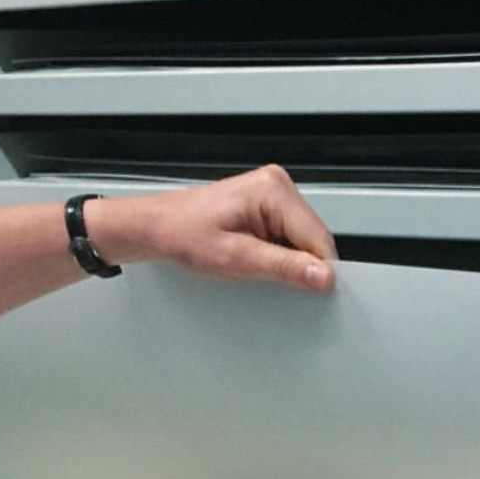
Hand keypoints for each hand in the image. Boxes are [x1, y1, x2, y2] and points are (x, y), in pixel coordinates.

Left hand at [88, 165, 337, 292]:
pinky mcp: (268, 204)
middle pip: (314, 238)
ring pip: (304, 239)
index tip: (307, 294)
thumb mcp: (236, 258)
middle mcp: (278, 184)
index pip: (319, 239)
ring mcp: (274, 192)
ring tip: (254, 263)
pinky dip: (279, 253)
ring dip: (287, 260)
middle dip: (299, 264)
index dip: (316, 270)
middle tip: (267, 277)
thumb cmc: (183, 236)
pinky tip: (256, 256)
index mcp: (273, 190)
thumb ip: (283, 267)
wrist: (156, 227)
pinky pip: (290, 235)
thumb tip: (323, 276)